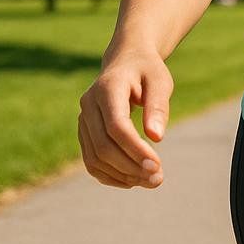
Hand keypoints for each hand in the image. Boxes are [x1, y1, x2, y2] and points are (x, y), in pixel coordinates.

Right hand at [77, 46, 172, 188]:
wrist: (126, 62)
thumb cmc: (147, 71)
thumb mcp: (160, 81)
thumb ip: (158, 106)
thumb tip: (156, 137)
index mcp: (107, 88)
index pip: (116, 126)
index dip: (135, 149)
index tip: (157, 165)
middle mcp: (88, 105)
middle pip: (103, 145)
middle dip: (130, 166)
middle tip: (158, 179)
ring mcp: (83, 119)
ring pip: (94, 157)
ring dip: (121, 175)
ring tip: (150, 181)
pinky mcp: (84, 132)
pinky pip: (91, 160)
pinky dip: (109, 174)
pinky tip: (132, 181)